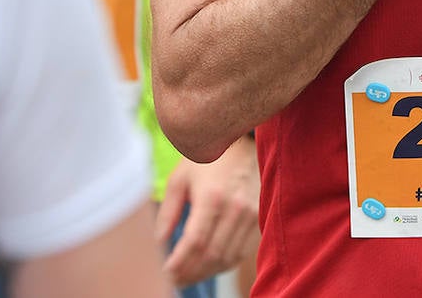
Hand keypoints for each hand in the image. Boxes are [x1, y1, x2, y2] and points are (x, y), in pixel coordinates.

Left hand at [155, 137, 260, 286]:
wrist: (246, 143)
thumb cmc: (209, 158)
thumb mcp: (181, 177)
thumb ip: (169, 211)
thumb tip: (160, 241)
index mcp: (212, 197)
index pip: (195, 241)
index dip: (179, 262)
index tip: (166, 272)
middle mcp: (235, 208)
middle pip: (211, 255)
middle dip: (190, 272)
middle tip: (174, 279)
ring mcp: (251, 215)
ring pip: (228, 258)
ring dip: (206, 272)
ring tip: (188, 276)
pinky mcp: (260, 218)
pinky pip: (242, 252)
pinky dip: (224, 264)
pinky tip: (209, 265)